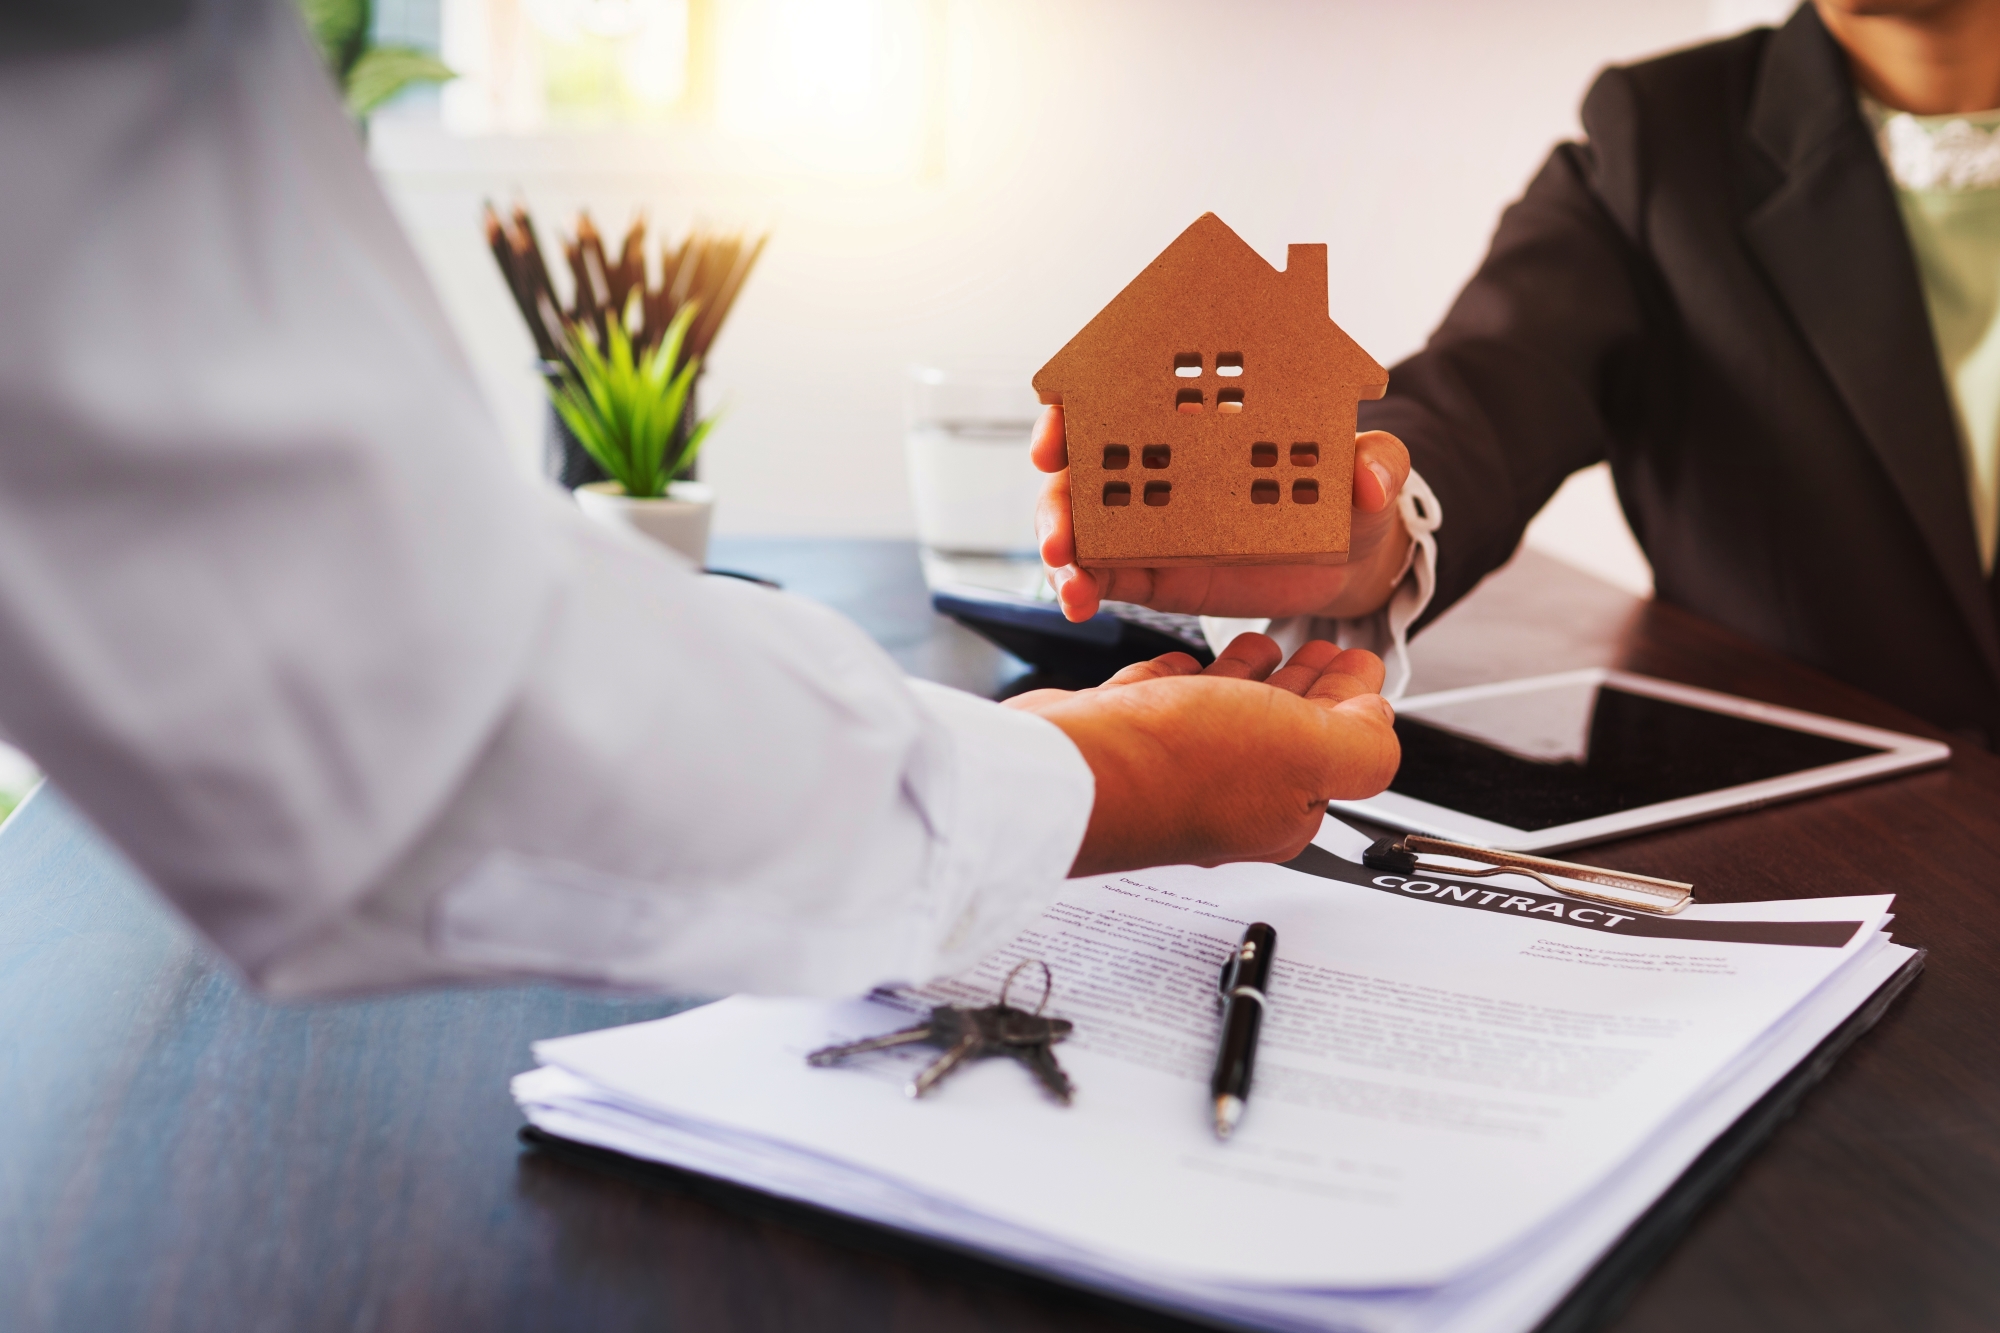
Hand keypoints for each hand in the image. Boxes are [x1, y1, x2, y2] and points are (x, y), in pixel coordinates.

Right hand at [1004, 633, 1398, 874]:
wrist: (1071, 766)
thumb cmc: (1179, 765)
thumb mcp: (1309, 750)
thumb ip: (1363, 745)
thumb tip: (1380, 723)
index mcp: (1283, 803)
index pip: (1340, 748)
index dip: (1358, 700)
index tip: (1363, 660)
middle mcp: (1229, 793)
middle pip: (1286, 731)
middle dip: (1311, 689)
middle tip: (1326, 650)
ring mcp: (1172, 766)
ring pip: (1225, 715)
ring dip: (1252, 679)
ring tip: (1264, 645)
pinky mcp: (1122, 738)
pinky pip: (1162, 706)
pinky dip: (1182, 681)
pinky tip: (1185, 664)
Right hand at [1031, 405, 1414, 622]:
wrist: (1349, 561)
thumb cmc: (1349, 495)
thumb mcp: (1370, 468)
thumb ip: (1376, 462)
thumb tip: (1368, 478)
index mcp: (1199, 420)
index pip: (1123, 393)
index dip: (1079, 401)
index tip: (1061, 422)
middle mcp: (1159, 466)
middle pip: (1083, 465)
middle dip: (1057, 491)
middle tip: (1059, 524)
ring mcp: (1148, 522)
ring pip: (1080, 525)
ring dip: (1060, 546)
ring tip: (1068, 578)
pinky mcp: (1152, 573)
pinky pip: (1101, 576)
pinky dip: (1081, 588)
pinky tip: (1078, 604)